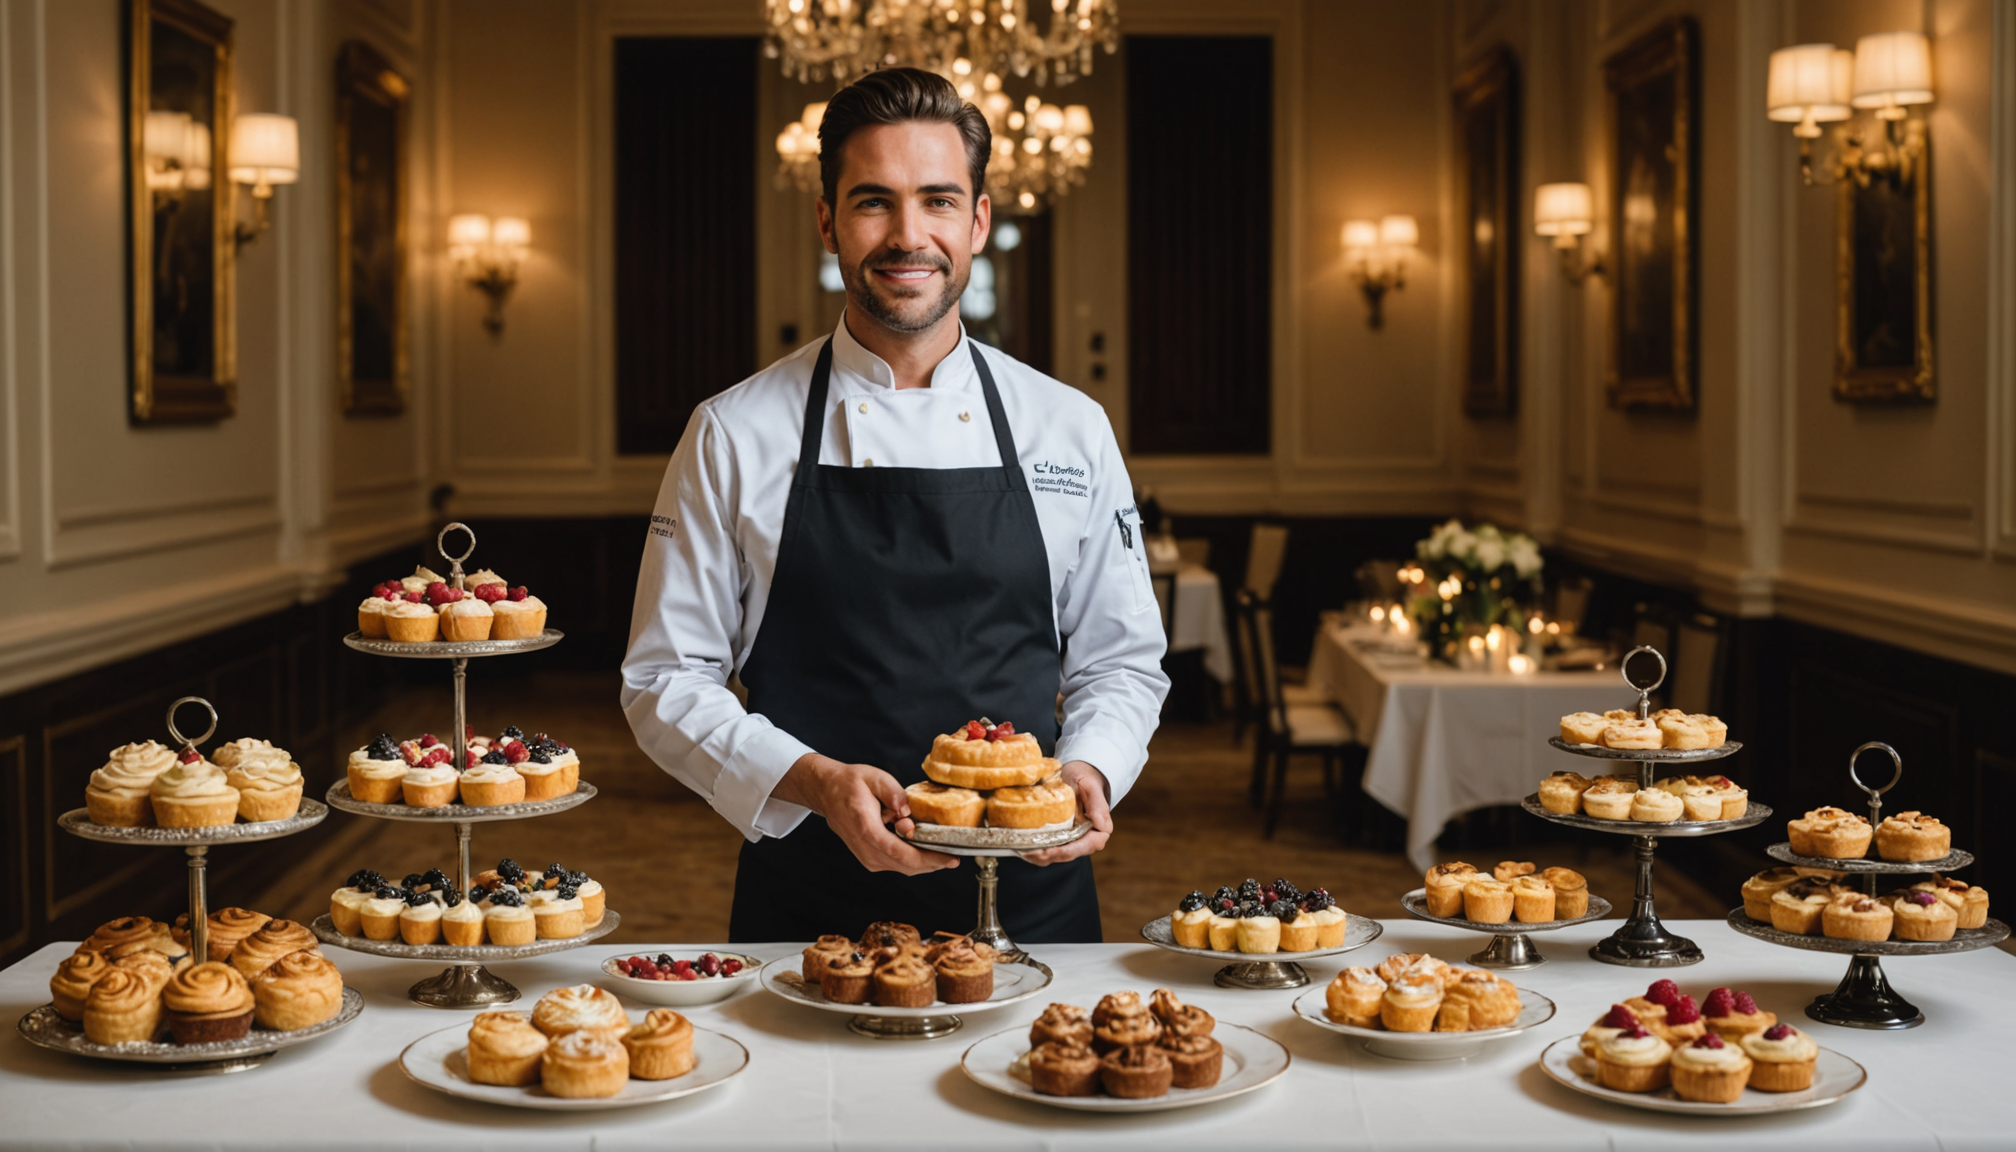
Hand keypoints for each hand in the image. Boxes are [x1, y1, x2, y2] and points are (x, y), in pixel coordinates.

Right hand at [773, 753, 958, 875]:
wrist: (827, 793)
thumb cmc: (850, 784)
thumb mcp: (874, 778)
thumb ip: (894, 794)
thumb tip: (908, 813)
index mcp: (866, 828)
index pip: (901, 852)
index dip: (928, 859)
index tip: (949, 858)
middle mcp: (865, 848)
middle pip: (905, 865)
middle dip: (933, 863)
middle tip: (955, 857)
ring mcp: (866, 857)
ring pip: (903, 868)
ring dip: (925, 863)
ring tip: (944, 852)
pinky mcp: (870, 858)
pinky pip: (897, 864)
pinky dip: (914, 860)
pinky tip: (927, 850)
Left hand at [1019, 760, 1112, 865]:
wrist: (1077, 774)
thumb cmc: (1085, 778)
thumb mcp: (1090, 786)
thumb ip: (1098, 805)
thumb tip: (1101, 825)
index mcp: (1099, 831)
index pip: (1083, 847)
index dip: (1065, 851)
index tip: (1049, 851)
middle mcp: (1087, 840)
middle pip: (1067, 855)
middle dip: (1047, 856)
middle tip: (1028, 852)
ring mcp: (1073, 840)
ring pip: (1056, 856)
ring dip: (1039, 857)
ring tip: (1022, 852)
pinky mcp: (1061, 838)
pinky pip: (1049, 849)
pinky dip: (1036, 851)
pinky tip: (1022, 847)